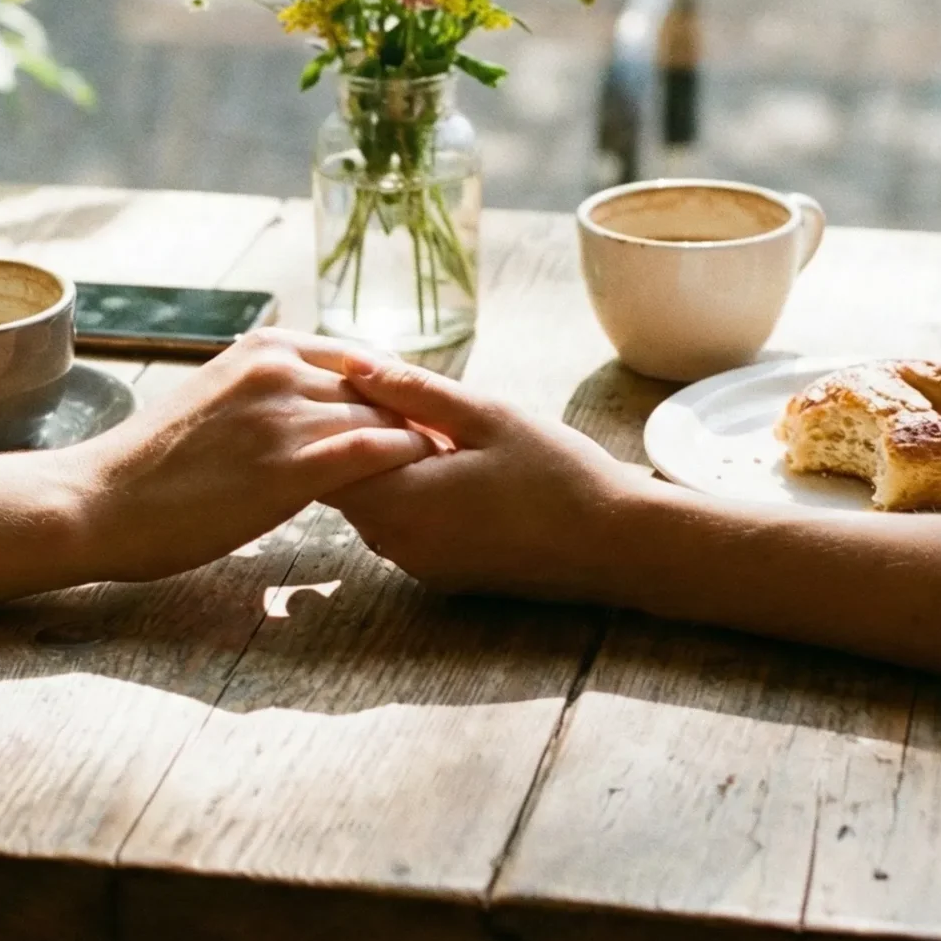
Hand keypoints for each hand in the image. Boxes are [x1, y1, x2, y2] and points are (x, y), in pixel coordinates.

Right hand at [59, 330, 437, 581]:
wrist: (99, 500)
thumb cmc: (151, 465)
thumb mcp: (216, 399)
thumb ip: (267, 392)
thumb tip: (313, 405)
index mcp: (265, 347)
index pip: (361, 358)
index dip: (398, 391)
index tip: (420, 419)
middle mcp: (279, 370)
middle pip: (380, 389)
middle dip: (415, 420)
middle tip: (450, 453)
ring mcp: (285, 417)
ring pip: (381, 419)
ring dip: (415, 446)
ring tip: (447, 474)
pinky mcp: (288, 469)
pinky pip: (371, 453)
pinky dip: (403, 464)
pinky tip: (421, 485)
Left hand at [319, 355, 648, 597]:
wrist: (615, 545)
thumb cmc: (557, 474)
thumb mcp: (486, 416)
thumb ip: (412, 391)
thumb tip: (352, 364)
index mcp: (401, 502)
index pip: (325, 461)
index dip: (337, 419)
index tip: (367, 388)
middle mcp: (397, 544)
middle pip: (345, 486)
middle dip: (361, 443)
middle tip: (406, 404)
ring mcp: (418, 565)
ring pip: (374, 507)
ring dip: (390, 470)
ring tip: (438, 434)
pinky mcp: (441, 576)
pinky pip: (404, 528)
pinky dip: (413, 497)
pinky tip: (457, 471)